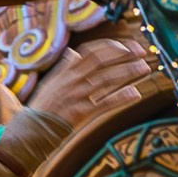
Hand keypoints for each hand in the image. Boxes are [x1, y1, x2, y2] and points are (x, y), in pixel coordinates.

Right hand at [29, 36, 164, 130]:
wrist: (32, 129)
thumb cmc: (44, 106)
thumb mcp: (52, 82)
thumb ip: (65, 67)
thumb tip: (73, 53)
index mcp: (67, 70)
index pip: (92, 51)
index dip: (112, 47)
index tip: (128, 48)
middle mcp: (72, 79)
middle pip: (102, 61)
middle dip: (125, 55)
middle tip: (142, 53)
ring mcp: (76, 95)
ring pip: (106, 79)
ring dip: (128, 72)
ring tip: (144, 69)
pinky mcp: (80, 112)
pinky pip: (104, 103)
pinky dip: (120, 97)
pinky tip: (135, 93)